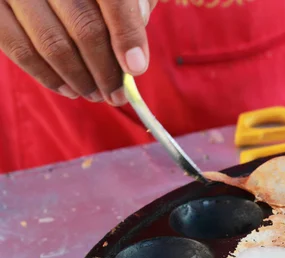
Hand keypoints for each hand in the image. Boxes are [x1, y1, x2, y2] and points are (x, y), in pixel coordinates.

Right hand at [0, 0, 157, 105]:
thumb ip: (136, 0)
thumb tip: (138, 27)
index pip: (114, 0)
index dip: (127, 35)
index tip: (136, 69)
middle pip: (85, 27)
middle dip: (107, 70)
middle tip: (118, 94)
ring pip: (53, 44)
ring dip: (80, 79)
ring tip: (96, 94)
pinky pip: (19, 49)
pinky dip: (48, 76)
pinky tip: (69, 89)